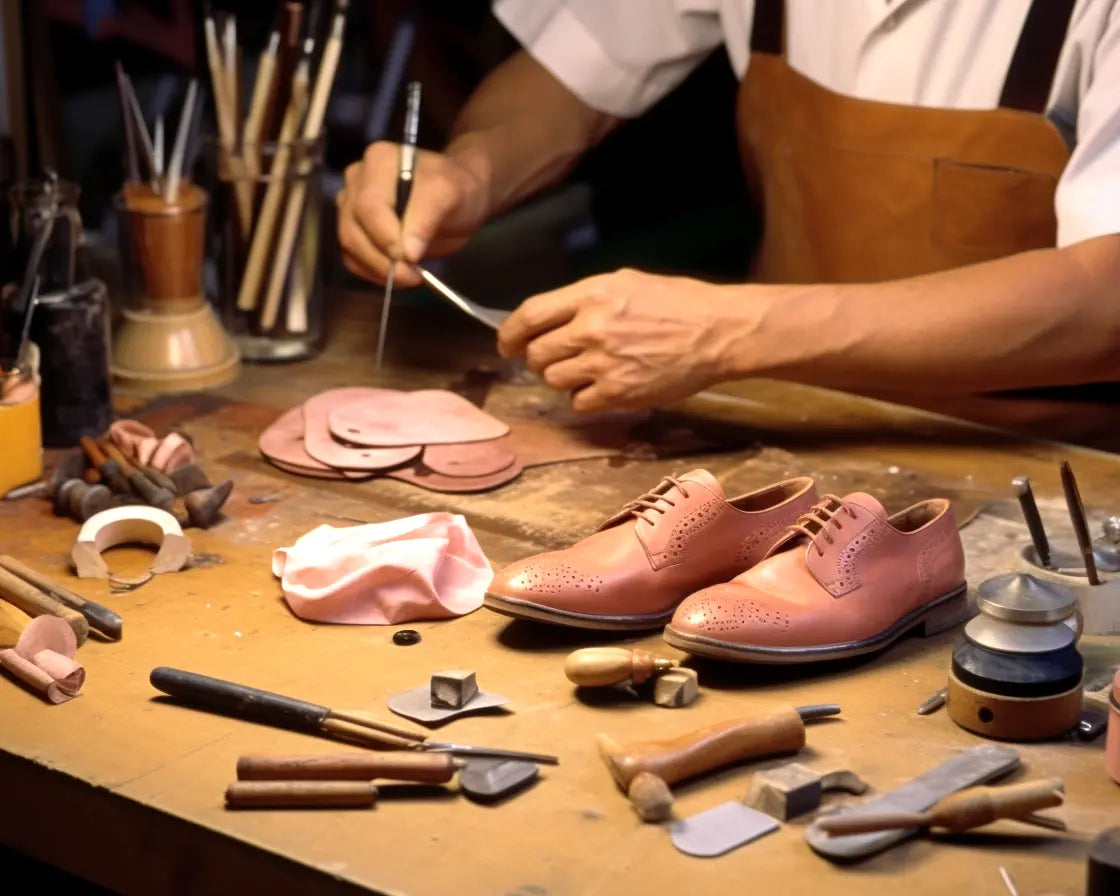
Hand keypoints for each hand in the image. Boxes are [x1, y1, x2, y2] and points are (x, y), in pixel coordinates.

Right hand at [336, 141, 489, 287]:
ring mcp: (351, 207)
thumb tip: (406, 254)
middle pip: (353, 228)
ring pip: (349, 246)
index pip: (368, 205)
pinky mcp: (354, 231)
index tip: (410, 257)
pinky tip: (398, 277)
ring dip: (377, 270)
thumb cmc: (456, 190)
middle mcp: (357, 181)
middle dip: (382, 259)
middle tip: (412, 276)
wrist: (458, 200)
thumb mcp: (449, 195)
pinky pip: (353, 259)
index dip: (385, 235)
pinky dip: (373, 273)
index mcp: (378, 162)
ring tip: (410, 277)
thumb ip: (427, 217)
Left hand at [498, 268, 741, 412]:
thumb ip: (584, 300)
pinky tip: (603, 387)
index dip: (510, 333)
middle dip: (539, 359)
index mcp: (592, 294)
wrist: (719, 332)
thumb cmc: (677, 302)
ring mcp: (604, 363)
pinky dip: (585, 398)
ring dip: (563, 379)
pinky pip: (579, 403)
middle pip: (537, 354)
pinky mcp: (619, 393)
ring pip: (554, 380)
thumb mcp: (626, 282)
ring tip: (586, 371)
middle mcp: (592, 328)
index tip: (508, 344)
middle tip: (555, 359)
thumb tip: (547, 319)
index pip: (529, 315)